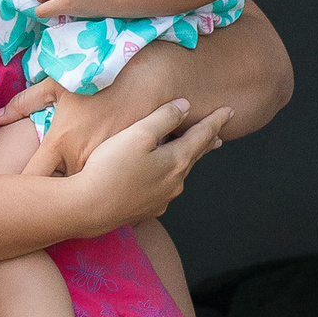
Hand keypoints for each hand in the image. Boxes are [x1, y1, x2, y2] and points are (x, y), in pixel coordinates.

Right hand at [69, 99, 229, 234]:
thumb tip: (185, 107)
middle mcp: (175, 183)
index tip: (229, 110)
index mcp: (176, 161)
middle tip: (219, 132)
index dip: (215, 121)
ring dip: (188, 159)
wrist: (88, 209)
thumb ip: (164, 118)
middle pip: (195, 156)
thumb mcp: (137, 134)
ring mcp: (162, 199)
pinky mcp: (147, 209)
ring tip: (195, 151)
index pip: (202, 136)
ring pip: (180, 173)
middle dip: (207, 141)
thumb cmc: (109, 168)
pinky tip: (164, 176)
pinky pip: (165, 187)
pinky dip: (170, 175)